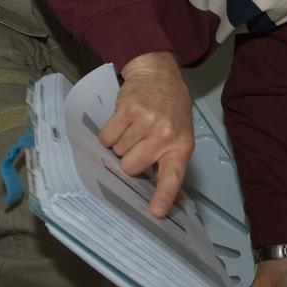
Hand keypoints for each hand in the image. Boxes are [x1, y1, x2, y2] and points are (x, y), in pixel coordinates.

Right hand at [99, 51, 193, 217]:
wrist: (159, 75)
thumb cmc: (170, 110)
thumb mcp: (179, 136)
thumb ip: (170, 166)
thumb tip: (171, 201)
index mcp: (181, 147)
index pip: (172, 176)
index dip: (163, 195)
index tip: (156, 212)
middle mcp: (165, 135)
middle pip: (130, 167)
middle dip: (128, 159)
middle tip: (138, 143)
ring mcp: (147, 122)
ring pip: (116, 152)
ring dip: (119, 144)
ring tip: (133, 129)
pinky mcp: (127, 110)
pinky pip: (106, 137)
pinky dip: (108, 134)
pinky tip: (121, 123)